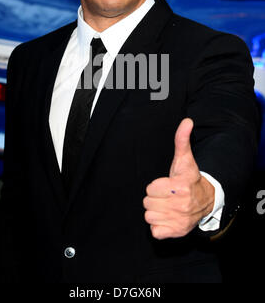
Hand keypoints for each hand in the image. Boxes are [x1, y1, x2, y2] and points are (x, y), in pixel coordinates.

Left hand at [143, 118, 214, 239]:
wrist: (205, 200)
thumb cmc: (189, 178)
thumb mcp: (184, 159)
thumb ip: (181, 139)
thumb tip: (187, 121)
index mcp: (179, 187)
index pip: (150, 188)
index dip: (156, 186)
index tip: (167, 184)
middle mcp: (180, 205)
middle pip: (147, 203)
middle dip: (155, 198)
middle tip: (167, 195)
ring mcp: (179, 220)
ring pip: (149, 216)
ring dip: (156, 211)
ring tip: (167, 205)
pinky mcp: (176, 232)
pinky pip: (154, 231)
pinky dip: (158, 226)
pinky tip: (168, 217)